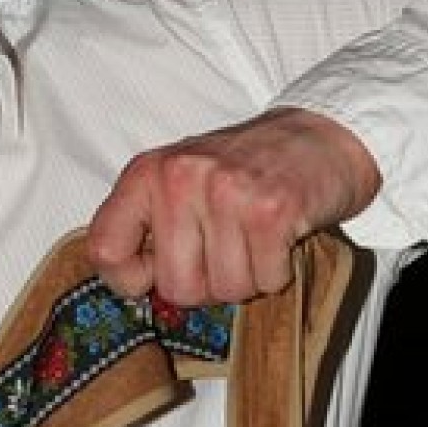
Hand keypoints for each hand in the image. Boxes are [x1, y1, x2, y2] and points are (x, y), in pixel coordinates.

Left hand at [85, 107, 380, 304]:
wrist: (322, 137)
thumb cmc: (247, 170)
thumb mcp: (181, 180)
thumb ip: (149, 224)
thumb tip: (130, 284)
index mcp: (147, 173)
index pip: (105, 251)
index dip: (131, 279)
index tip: (155, 272)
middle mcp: (180, 178)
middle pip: (177, 287)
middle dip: (208, 284)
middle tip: (227, 250)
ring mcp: (226, 192)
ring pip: (225, 289)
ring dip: (248, 278)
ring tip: (256, 239)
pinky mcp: (271, 209)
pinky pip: (265, 280)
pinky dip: (277, 273)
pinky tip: (280, 239)